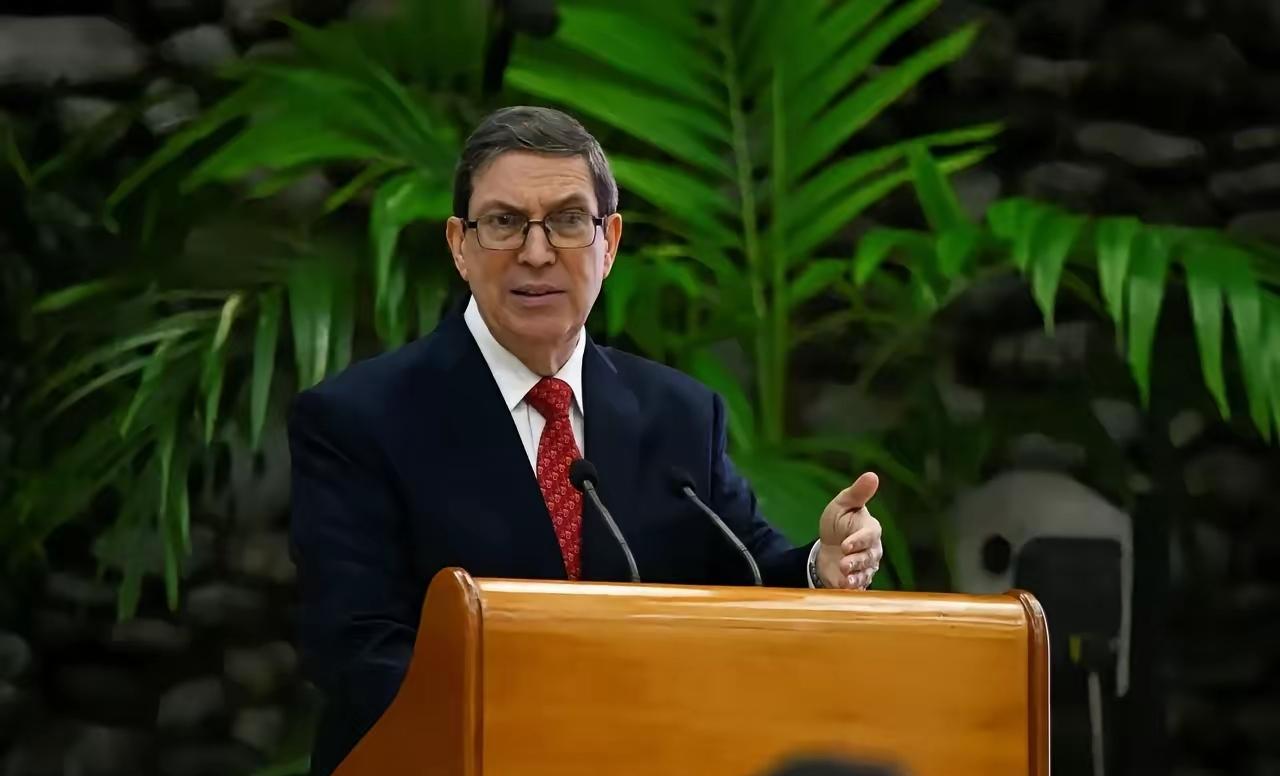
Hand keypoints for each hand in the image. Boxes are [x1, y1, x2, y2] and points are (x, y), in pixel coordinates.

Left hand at [816, 472, 882, 589]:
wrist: (827, 547)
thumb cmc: (838, 523)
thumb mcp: (843, 504)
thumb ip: (857, 493)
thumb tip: (872, 475)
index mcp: (870, 529)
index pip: (869, 535)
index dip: (858, 541)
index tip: (845, 545)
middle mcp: (872, 550)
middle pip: (868, 557)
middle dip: (856, 561)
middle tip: (843, 564)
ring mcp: (866, 567)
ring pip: (865, 574)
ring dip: (855, 578)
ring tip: (845, 581)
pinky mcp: (858, 581)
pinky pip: (859, 587)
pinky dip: (853, 589)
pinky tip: (844, 590)